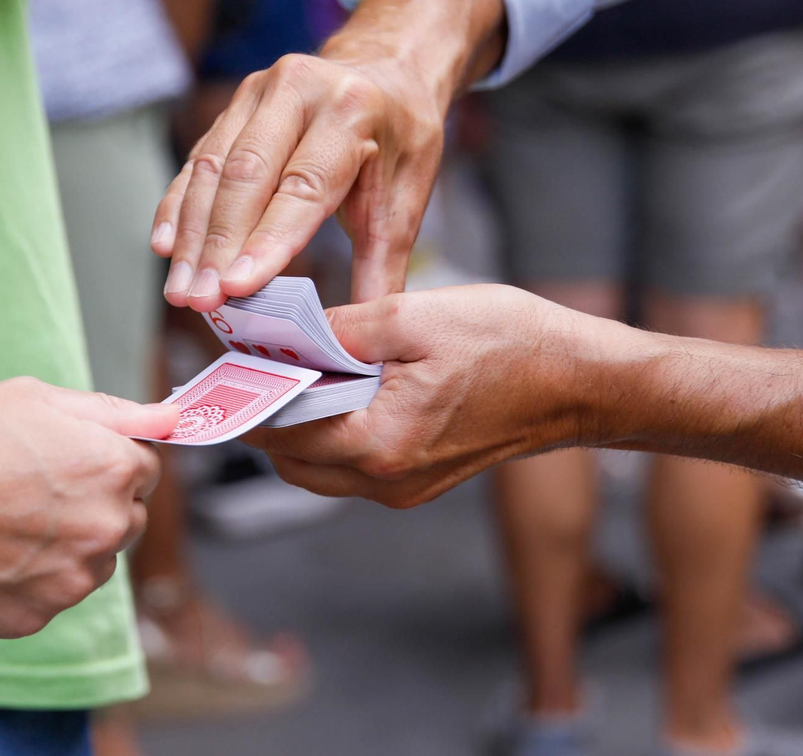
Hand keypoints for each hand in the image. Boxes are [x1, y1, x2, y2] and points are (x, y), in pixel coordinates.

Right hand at [0, 378, 177, 638]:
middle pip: (125, 519)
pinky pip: (50, 596)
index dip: (103, 460)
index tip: (63, 460)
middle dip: (92, 505)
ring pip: (91, 564)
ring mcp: (73, 581)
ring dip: (66, 547)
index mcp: (116, 469)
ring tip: (4, 522)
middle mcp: (107, 529)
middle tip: (29, 491)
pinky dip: (28, 581)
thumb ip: (115, 413)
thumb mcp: (40, 399)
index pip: (144, 471)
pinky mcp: (36, 617)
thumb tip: (173, 419)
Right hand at [153, 0, 502, 310]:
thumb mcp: (407, 194)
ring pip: (213, 169)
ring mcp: (259, 92)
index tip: (239, 289)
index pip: (303, 185)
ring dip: (193, 235)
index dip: (268, 240)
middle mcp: (298, 90)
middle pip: (246, 175)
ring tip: (182, 289)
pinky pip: (199, 159)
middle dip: (219, 245)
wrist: (387, 68)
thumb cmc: (401, 139)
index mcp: (351, 110)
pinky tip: (166, 247)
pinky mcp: (234, 105)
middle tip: (200, 301)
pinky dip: (181, 205)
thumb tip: (366, 338)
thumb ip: (383, 265)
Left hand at [244, 286, 604, 507]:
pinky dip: (334, 428)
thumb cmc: (512, 344)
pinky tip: (340, 381)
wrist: (583, 381)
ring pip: (319, 466)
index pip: (277, 433)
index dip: (243, 398)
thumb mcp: (416, 316)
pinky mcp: (422, 478)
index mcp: (378, 444)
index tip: (219, 365)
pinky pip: (355, 462)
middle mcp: (387, 480)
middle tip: (252, 360)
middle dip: (264, 413)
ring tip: (295, 365)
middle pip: (289, 460)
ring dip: (298, 422)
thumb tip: (283, 336)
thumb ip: (340, 330)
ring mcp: (405, 486)